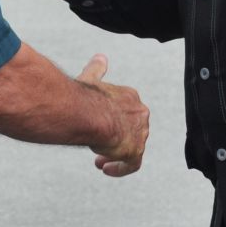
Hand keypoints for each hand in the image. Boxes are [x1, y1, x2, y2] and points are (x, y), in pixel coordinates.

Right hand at [76, 54, 148, 177]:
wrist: (87, 114)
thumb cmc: (86, 97)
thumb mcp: (91, 79)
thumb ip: (97, 69)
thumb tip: (99, 58)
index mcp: (130, 97)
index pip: (127, 111)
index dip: (113, 120)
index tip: (100, 126)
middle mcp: (139, 114)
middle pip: (131, 130)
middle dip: (114, 138)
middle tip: (99, 143)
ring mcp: (139, 133)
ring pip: (132, 147)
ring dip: (115, 153)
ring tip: (99, 159)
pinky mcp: (135, 150)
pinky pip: (132, 164)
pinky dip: (120, 167)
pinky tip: (106, 168)